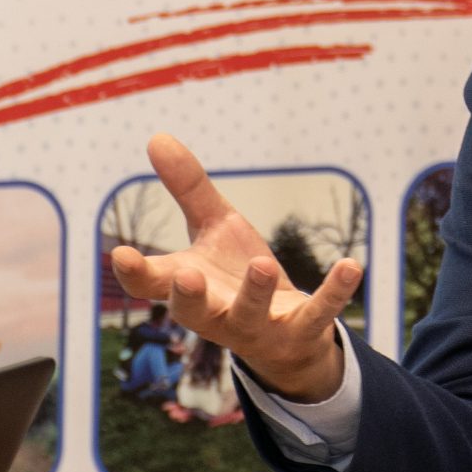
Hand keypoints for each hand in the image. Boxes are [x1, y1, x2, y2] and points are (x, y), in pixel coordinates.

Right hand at [109, 132, 360, 401]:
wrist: (286, 334)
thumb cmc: (237, 277)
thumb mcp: (215, 228)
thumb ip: (188, 189)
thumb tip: (157, 137)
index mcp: (191, 287)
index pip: (153, 285)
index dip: (135, 274)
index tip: (120, 254)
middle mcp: (217, 314)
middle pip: (194, 313)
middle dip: (189, 296)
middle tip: (184, 275)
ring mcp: (258, 327)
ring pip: (250, 316)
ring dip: (254, 293)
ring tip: (261, 264)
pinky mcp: (300, 330)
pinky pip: (318, 313)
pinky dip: (334, 292)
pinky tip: (350, 266)